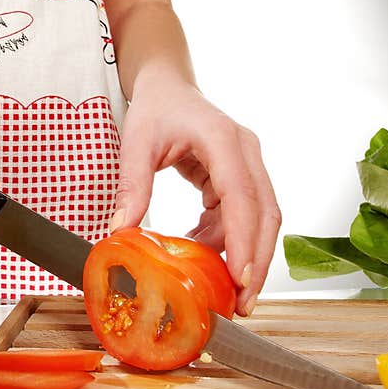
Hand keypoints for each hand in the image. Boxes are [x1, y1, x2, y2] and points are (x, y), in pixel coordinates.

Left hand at [111, 71, 280, 315]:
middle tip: (243, 303)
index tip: (241, 278)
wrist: (167, 85)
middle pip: (265, 214)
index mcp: (223, 140)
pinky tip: (200, 250)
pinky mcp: (240, 176)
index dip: (244, 240)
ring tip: (220, 289)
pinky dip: (224, 238)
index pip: (242, 196)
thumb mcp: (136, 143)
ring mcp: (247, 164)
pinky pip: (240, 215)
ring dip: (243, 254)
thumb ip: (133, 186)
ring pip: (259, 218)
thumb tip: (122, 232)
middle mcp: (245, 152)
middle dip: (257, 261)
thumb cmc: (155, 108)